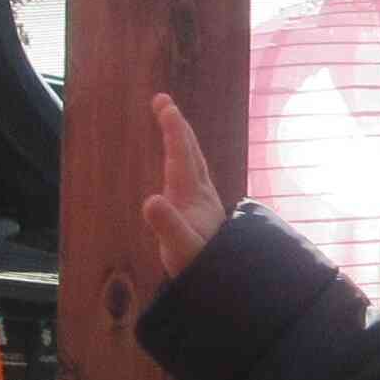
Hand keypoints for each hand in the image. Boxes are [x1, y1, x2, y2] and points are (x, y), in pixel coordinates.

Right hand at [143, 93, 230, 282]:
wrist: (227, 280)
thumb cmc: (199, 265)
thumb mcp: (181, 248)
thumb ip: (168, 226)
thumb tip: (151, 200)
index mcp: (191, 196)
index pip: (181, 156)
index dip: (173, 130)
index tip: (165, 105)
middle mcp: (199, 193)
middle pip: (189, 152)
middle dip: (176, 125)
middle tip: (162, 100)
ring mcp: (202, 201)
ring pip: (193, 162)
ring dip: (181, 140)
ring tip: (171, 121)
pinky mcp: (202, 211)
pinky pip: (191, 175)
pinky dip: (184, 159)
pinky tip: (182, 163)